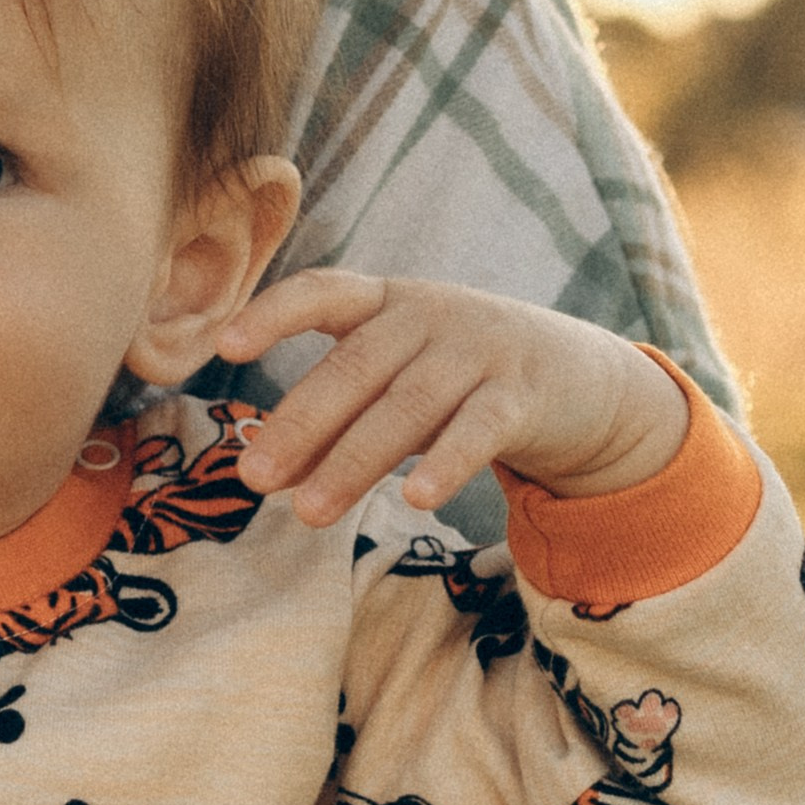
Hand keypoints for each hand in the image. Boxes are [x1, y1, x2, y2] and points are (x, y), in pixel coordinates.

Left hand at [218, 271, 687, 529]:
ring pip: (407, 405)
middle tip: (254, 476)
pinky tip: (414, 499)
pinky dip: (445, 463)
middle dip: (301, 423)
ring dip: (353, 461)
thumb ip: (334, 424)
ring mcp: (479, 351)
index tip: (226, 345)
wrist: (578, 378)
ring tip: (309, 512)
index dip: (274, 313)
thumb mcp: (396, 388)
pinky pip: (478, 430)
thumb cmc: (458, 381)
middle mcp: (429, 315)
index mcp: (386, 302)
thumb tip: (265, 476)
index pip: (323, 292)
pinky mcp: (521, 396)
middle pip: (356, 366)